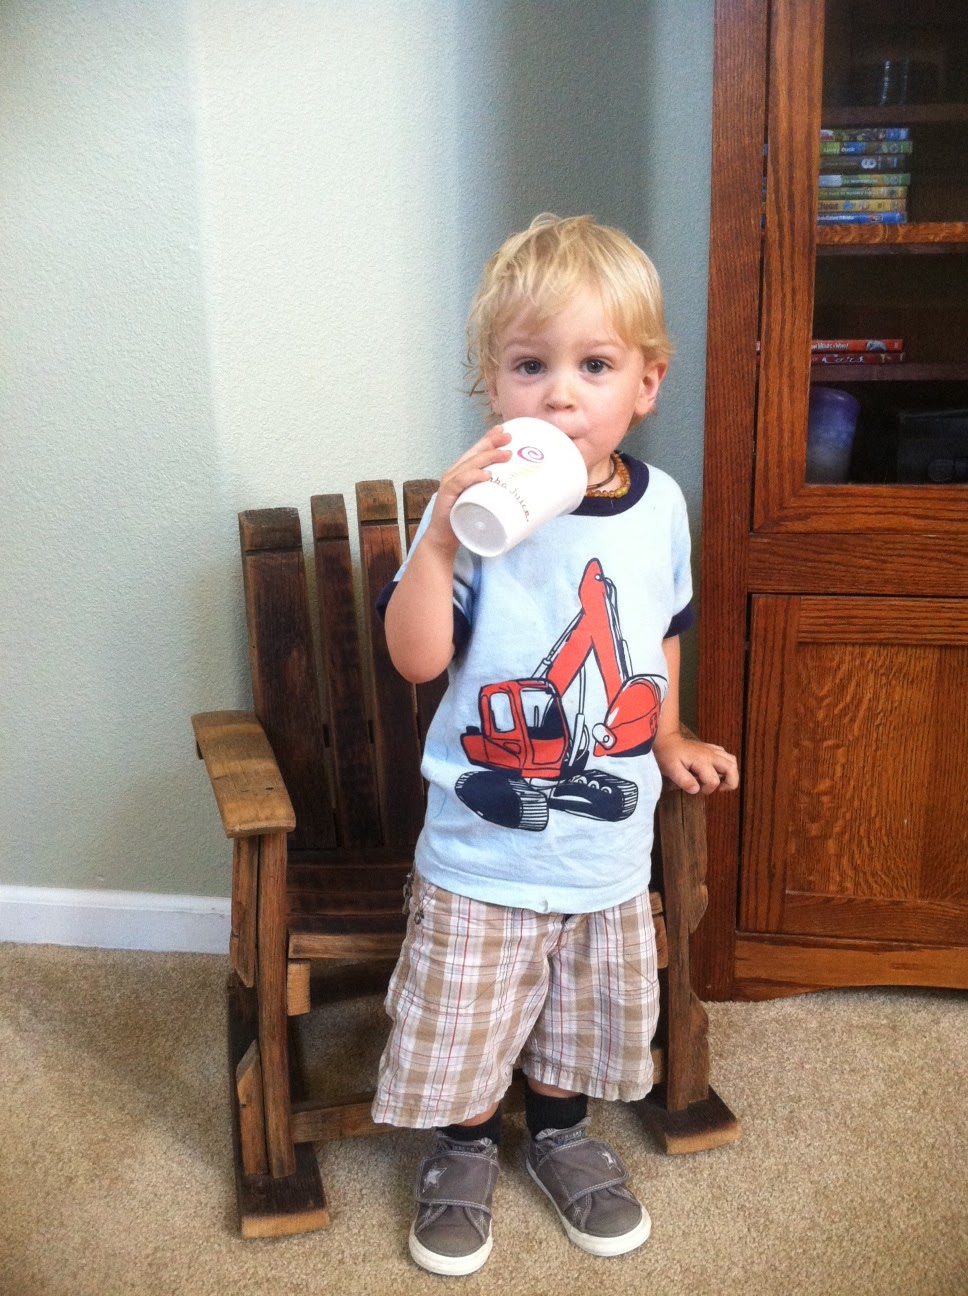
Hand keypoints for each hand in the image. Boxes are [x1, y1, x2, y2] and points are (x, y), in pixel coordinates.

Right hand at [424, 426, 512, 551]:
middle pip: (474, 454)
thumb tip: (519, 491)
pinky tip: (486, 475)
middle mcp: (454, 473)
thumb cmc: (464, 520)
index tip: (504, 430)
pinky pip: (460, 482)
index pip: (475, 452)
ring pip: (469, 465)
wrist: (444, 539)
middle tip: (509, 438)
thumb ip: (493, 493)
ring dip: (488, 458)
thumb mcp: (482, 502)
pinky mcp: (446, 496)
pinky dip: (473, 477)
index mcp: (462, 472)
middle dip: (492, 443)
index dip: (489, 439)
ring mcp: (449, 483)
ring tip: (506, 455)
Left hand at [653, 733, 738, 795]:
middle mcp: (711, 754)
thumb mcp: (672, 770)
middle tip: (719, 789)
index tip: (697, 790)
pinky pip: (727, 756)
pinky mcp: (712, 748)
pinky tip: (717, 770)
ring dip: (731, 774)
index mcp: (702, 761)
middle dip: (730, 783)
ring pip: (732, 761)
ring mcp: (713, 750)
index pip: (713, 781)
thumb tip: (697, 790)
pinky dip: (727, 765)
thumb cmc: (668, 756)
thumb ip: (684, 780)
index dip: (707, 790)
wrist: (667, 740)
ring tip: (720, 781)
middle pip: (731, 768)